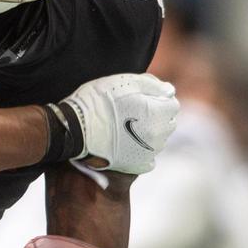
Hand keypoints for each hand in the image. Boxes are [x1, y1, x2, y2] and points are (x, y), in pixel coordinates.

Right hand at [46, 73, 177, 173]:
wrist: (75, 129)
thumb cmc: (97, 101)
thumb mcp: (124, 82)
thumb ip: (152, 84)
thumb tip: (168, 90)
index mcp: (159, 113)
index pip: (172, 104)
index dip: (157, 99)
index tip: (140, 98)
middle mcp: (159, 135)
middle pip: (167, 123)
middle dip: (156, 116)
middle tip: (132, 112)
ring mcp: (148, 152)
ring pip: (158, 141)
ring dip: (148, 133)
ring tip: (126, 128)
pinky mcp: (136, 165)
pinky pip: (148, 159)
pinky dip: (141, 152)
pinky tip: (127, 145)